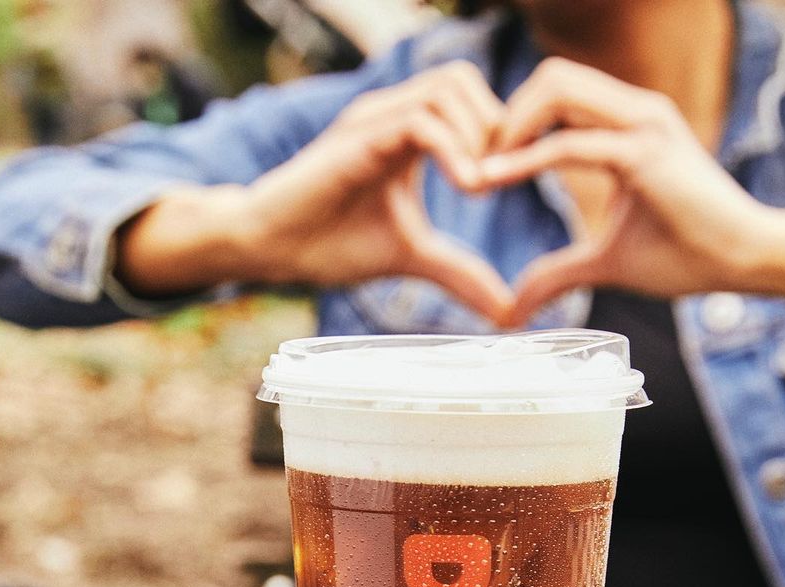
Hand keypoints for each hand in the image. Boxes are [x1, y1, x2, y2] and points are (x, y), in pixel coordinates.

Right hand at [243, 62, 513, 323]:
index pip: (470, 100)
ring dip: (479, 134)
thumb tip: (506, 311)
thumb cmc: (330, 244)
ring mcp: (375, 120)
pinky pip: (422, 122)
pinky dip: (456, 151)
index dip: (500, 134)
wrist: (272, 246)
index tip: (511, 183)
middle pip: (464, 77)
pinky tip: (466, 188)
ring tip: (480, 187)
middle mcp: (392, 115)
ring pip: (449, 87)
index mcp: (407, 134)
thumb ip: (459, 272)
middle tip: (501, 178)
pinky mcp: (361, 138)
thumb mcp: (411, 257)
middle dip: (497, 125)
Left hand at [479, 58, 770, 322]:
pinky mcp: (645, 153)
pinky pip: (571, 143)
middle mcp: (636, 112)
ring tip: (481, 173)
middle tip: (476, 166)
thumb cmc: (685, 256)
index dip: (515, 124)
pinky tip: (494, 182)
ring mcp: (643, 125)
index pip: (558, 94)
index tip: (484, 169)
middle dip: (505, 116)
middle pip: (551, 76)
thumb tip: (514, 306)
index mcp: (629, 125)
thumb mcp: (603, 264)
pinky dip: (526, 160)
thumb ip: (555, 274)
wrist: (744, 261)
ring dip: (510, 128)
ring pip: (557, 90)